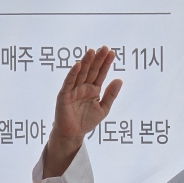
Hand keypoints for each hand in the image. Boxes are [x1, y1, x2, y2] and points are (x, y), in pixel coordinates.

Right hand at [43, 46, 122, 177]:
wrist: (74, 134)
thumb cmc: (87, 121)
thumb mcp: (104, 108)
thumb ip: (111, 95)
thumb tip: (120, 80)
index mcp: (93, 89)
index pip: (101, 73)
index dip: (106, 63)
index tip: (112, 53)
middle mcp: (83, 87)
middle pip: (91, 70)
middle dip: (97, 59)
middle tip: (104, 48)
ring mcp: (73, 90)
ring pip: (81, 73)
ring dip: (86, 62)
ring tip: (92, 51)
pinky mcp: (64, 95)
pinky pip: (69, 83)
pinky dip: (73, 74)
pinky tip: (78, 65)